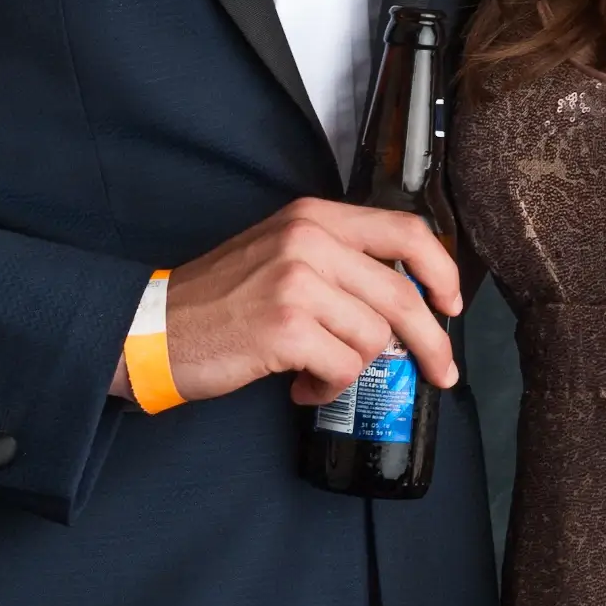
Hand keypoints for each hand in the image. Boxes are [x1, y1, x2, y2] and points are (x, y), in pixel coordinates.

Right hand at [151, 198, 461, 407]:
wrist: (154, 328)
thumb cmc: (220, 299)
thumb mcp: (281, 253)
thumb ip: (339, 261)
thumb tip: (407, 299)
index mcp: (314, 217)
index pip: (406, 232)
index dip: (441, 271)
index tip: (452, 304)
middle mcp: (309, 241)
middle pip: (402, 295)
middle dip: (430, 343)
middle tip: (438, 371)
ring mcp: (297, 283)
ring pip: (374, 338)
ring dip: (352, 368)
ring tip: (317, 372)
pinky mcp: (286, 329)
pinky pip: (342, 369)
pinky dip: (327, 388)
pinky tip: (299, 386)